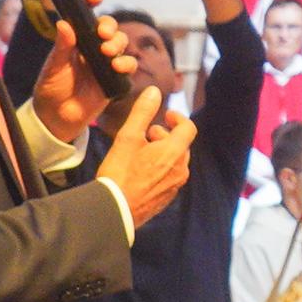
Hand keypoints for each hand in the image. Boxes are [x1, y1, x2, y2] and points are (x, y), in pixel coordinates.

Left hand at [30, 12, 143, 137]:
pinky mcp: (114, 80)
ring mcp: (105, 64)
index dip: (91, 5)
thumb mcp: (53, 67)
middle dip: (110, 27)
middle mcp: (93, 49)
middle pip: (110, 29)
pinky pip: (128, 67)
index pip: (86, 18)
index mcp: (76, 42)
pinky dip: (126, 63)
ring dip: (118, 43)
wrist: (57, 119)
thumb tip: (64, 24)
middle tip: (103, 34)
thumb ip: (61, 47)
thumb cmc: (51, 90)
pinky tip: (117, 66)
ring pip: (120, 44)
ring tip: (108, 52)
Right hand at [100, 91, 198, 225]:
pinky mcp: (166, 199)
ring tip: (141, 152)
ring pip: (175, 161)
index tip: (165, 115)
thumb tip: (155, 91)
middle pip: (181, 145)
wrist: (113, 211)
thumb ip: (143, 113)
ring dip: (162, 152)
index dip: (178, 118)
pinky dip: (160, 168)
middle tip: (146, 134)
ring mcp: (174, 186)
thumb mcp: (128, 137)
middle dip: (166, 135)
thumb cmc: (119, 172)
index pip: (189, 128)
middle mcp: (180, 170)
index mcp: (174, 153)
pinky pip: (169, 177)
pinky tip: (140, 171)